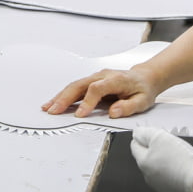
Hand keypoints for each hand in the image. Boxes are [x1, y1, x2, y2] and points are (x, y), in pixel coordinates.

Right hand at [43, 64, 161, 118]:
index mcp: (116, 80)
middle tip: (54, 111)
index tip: (80, 115)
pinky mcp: (90, 82)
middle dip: (65, 98)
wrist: (144, 77)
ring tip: (48, 108)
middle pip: (79, 85)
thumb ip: (128, 107)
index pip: (96, 89)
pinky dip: (63, 95)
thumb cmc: (143, 90)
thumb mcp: (143, 101)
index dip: (87, 102)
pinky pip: (74, 87)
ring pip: (74, 85)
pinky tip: (54, 103)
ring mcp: (94, 77)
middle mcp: (102, 76)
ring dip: (60, 97)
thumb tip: (113, 113)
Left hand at [130, 127, 192, 191]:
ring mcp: (161, 187)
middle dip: (157, 149)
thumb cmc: (182, 160)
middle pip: (148, 158)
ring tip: (181, 157)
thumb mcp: (160, 137)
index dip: (144, 137)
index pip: (135, 146)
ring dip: (167, 162)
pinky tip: (186, 169)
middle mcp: (149, 177)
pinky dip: (177, 173)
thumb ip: (145, 133)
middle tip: (171, 144)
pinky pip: (172, 179)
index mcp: (143, 163)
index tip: (154, 134)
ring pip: (160, 169)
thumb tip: (137, 133)